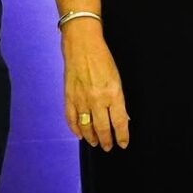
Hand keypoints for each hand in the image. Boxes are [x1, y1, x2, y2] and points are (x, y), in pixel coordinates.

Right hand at [61, 19, 129, 149]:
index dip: (122, 136)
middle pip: (103, 128)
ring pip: (86, 127)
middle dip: (106, 141)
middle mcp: (97, 99)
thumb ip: (118, 99)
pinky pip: (72, 119)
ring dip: (91, 137)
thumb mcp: (117, 77)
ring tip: (95, 142)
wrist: (82, 45)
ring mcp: (81, 100)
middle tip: (108, 147)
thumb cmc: (102, 58)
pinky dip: (75, 129)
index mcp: (113, 93)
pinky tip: (80, 134)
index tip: (123, 144)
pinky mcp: (69, 97)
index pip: (120, 122)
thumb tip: (123, 117)